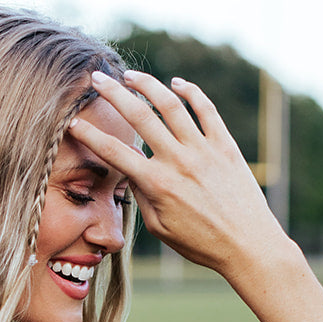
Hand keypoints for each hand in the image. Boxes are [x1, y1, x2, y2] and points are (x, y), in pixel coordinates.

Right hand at [73, 70, 288, 274]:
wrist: (249, 245)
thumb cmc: (202, 244)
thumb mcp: (161, 228)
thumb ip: (142, 196)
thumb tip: (130, 169)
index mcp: (158, 185)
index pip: (114, 153)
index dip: (89, 135)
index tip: (73, 122)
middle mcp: (179, 161)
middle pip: (139, 117)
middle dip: (113, 94)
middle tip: (96, 79)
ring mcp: (203, 150)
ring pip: (171, 104)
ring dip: (147, 84)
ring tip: (130, 75)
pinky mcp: (225, 145)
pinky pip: (206, 109)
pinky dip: (191, 92)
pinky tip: (176, 83)